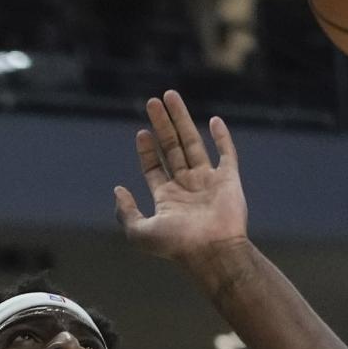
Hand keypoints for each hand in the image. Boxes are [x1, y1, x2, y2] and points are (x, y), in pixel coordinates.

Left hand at [114, 91, 247, 262]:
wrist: (211, 251)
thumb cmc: (176, 245)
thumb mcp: (139, 232)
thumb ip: (126, 212)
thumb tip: (117, 189)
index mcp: (167, 198)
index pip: (154, 168)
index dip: (147, 151)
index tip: (142, 132)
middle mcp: (187, 187)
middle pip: (172, 148)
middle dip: (162, 125)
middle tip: (153, 102)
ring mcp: (209, 182)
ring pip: (194, 143)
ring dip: (182, 120)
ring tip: (171, 96)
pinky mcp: (229, 180)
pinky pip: (226, 154)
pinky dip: (222, 137)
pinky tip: (213, 121)